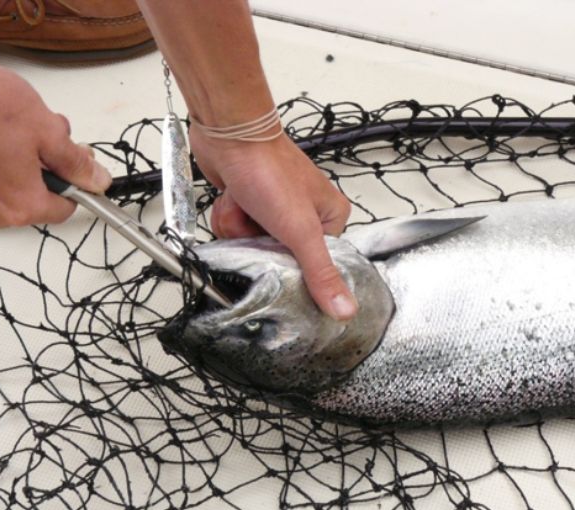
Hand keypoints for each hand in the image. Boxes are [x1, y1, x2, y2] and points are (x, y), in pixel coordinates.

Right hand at [0, 62, 111, 233]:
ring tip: (9, 129)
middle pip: (33, 198)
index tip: (72, 163)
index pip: (64, 208)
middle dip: (45, 167)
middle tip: (43, 133)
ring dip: (16, 163)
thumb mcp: (45, 129)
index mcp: (21, 204)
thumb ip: (75, 163)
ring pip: (6, 189)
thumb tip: (98, 181)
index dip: (74, 183)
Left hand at [190, 128, 358, 320]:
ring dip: (240, 228)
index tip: (278, 251)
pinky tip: (234, 198)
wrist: (229, 135)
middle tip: (259, 221)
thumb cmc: (268, 168)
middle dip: (257, 242)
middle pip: (278, 257)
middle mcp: (305, 213)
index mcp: (330, 218)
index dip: (290, 264)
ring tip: (245, 204)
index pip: (314, 265)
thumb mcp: (300, 230)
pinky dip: (230, 216)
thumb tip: (345, 309)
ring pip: (253, 244)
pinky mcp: (250, 203)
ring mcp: (275, 208)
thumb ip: (320, 273)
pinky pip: (237, 229)